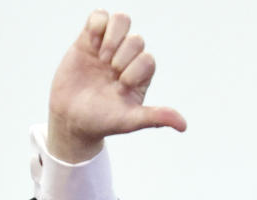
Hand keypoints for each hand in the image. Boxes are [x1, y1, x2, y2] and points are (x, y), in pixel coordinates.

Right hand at [47, 10, 186, 162]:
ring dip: (113, 37)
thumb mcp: (129, 121)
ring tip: (101, 57)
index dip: (134, 70)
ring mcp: (108, 47)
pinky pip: (99, 16)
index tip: (120, 86)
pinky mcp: (89, 39)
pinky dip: (96, 25)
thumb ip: (155, 118)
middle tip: (109, 71)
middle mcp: (128, 58)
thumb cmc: (103, 120)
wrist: (72, 117)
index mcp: (141, 75)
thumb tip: (184, 126)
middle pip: (137, 40)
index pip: (148, 59)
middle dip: (122, 56)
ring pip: (122, 20)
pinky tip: (90, 45)